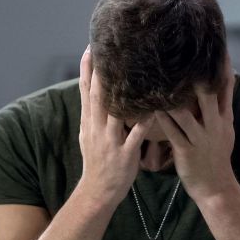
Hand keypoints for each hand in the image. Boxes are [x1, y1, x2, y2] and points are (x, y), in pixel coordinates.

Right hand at [77, 46, 151, 205]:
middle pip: (98, 96)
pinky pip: (136, 135)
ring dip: (122, 92)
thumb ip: (93, 114)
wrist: (97, 192)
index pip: (85, 91)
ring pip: (115, 112)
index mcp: (89, 122)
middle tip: (108, 50)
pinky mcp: (124, 154)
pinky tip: (154, 109)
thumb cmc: (97, 162)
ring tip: (133, 71)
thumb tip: (94, 92)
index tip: (90, 48)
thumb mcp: (88, 135)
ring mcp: (110, 141)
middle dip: (101, 72)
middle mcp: (97, 128)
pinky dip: (144, 122)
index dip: (87, 69)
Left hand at [154, 56, 238, 203]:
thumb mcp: (226, 132)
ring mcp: (200, 139)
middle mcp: (215, 126)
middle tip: (184, 56)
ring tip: (158, 79)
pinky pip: (171, 132)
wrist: (216, 188)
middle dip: (197, 76)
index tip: (218, 47)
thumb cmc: (216, 158)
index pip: (227, 88)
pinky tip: (151, 107)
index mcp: (225, 120)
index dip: (223, 67)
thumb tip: (221, 87)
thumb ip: (222, 110)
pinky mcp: (186, 151)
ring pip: (185, 114)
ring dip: (171, 97)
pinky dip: (161, 119)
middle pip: (208, 96)